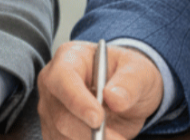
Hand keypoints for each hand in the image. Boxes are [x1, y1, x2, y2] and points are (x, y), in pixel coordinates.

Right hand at [37, 40, 164, 139]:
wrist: (127, 93)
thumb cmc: (129, 74)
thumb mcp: (139, 70)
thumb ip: (129, 82)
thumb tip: (114, 99)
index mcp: (70, 57)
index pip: (63, 78)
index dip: (77, 100)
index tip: (98, 119)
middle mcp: (53, 83)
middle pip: (61, 115)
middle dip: (90, 132)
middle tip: (118, 139)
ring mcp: (50, 109)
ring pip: (62, 135)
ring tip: (117, 138)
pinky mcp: (53, 131)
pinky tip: (106, 139)